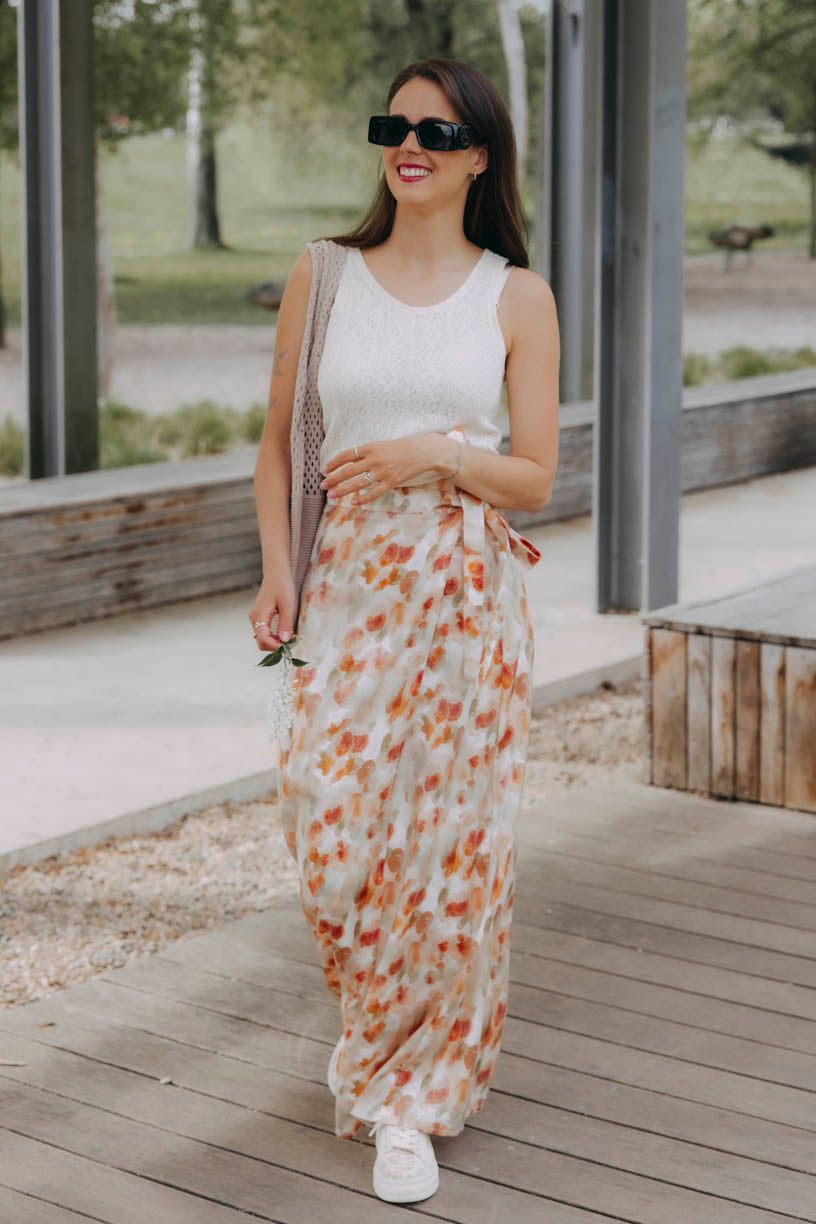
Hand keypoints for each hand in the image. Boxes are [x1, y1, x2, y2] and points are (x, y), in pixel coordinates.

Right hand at [248, 572, 294, 652]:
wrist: (276, 573)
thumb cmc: (282, 585)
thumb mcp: (287, 604)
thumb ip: (285, 623)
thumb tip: (284, 640)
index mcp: (259, 615)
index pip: (262, 639)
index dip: (274, 646)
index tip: (288, 645)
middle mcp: (254, 618)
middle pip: (261, 641)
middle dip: (274, 645)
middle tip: (291, 642)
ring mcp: (256, 618)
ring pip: (262, 638)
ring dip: (275, 641)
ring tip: (290, 636)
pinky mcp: (260, 616)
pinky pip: (264, 632)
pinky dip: (273, 636)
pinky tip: (285, 631)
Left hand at [319, 430, 460, 503]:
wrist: (423, 451)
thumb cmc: (402, 448)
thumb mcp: (382, 445)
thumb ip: (367, 453)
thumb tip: (350, 462)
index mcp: (371, 447)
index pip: (346, 455)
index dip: (334, 463)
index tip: (324, 469)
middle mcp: (374, 459)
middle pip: (348, 470)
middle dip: (333, 478)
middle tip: (323, 486)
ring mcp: (383, 472)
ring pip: (358, 483)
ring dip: (343, 490)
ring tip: (332, 495)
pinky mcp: (392, 482)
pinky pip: (374, 492)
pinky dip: (363, 498)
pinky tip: (354, 502)